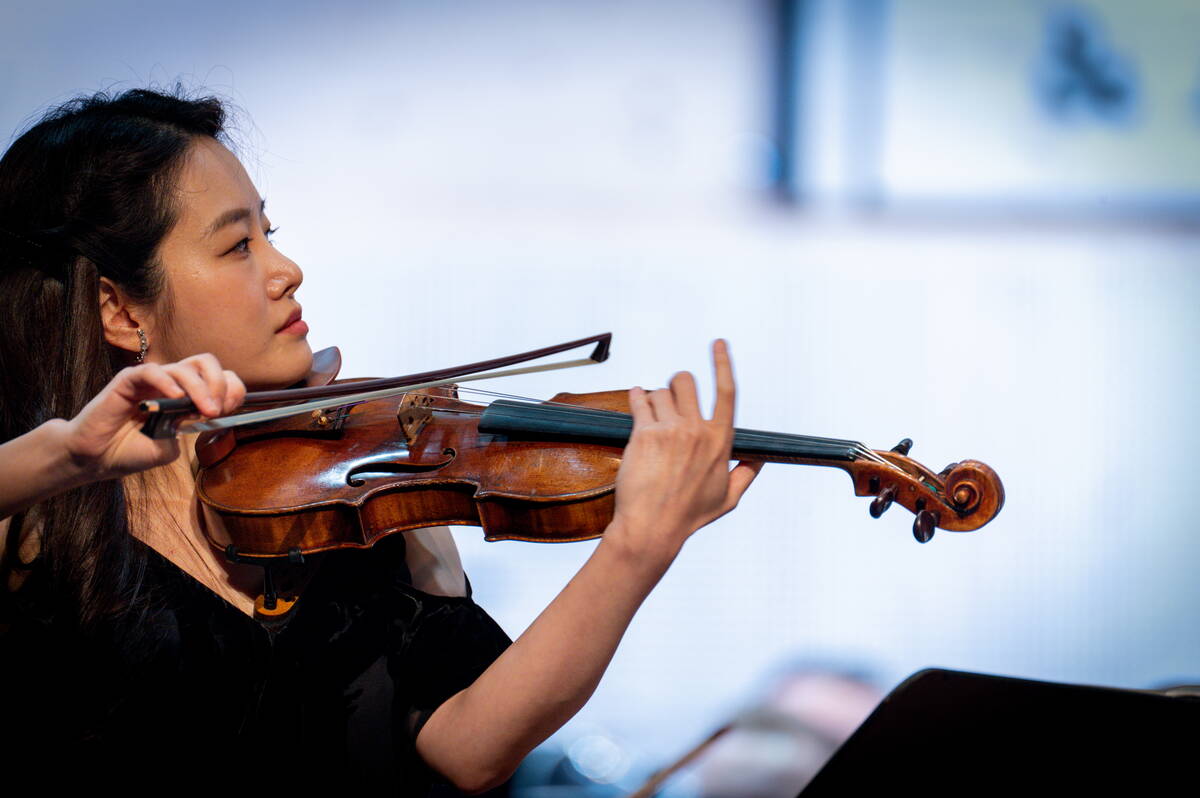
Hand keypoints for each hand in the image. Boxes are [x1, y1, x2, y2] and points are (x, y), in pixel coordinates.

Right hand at [62, 354, 244, 480]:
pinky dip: (167, 382)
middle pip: (205, 363)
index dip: (230, 391)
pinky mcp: (128, 380)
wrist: (94, 459)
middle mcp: (170, 384)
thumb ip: (187, 430)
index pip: (218, 379)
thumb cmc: (129, 452)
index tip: (230, 411)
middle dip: (219, 383)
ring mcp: (150, 380)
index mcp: (184, 397)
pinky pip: (152, 372)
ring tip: (204, 411)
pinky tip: (175, 397)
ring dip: (200, 388)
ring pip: (184, 367)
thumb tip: (208, 414)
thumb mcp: (169, 448)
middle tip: (217, 409)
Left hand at [609, 339, 761, 561]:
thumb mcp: (728, 499)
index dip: (723, 363)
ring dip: (655, 398)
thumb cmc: (689, 516)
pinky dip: (637, 397)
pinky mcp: (645, 435)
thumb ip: (746, 475)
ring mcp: (671, 431)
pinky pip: (640, 400)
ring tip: (651, 413)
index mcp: (721, 442)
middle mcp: (698, 431)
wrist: (652, 527)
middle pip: (686, 381)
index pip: (727, 392)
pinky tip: (636, 399)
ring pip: (661, 391)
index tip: (719, 343)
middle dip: (677, 384)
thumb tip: (758, 461)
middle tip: (670, 396)